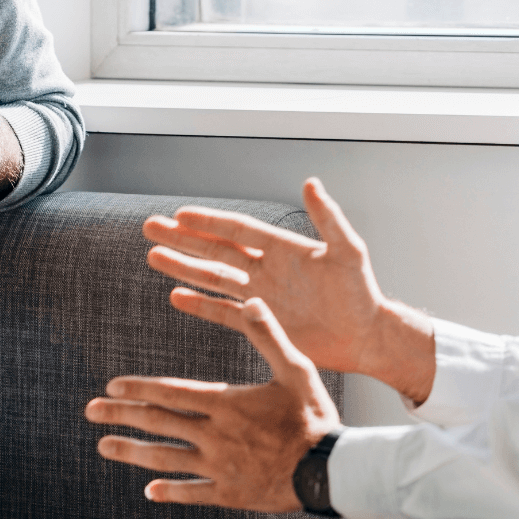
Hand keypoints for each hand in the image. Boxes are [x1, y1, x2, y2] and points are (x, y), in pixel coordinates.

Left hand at [86, 297, 340, 511]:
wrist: (330, 471)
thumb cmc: (313, 414)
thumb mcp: (295, 366)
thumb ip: (268, 333)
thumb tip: (250, 299)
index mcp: (225, 402)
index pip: (170, 393)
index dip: (139, 388)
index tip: (112, 385)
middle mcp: (214, 435)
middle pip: (158, 423)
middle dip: (121, 415)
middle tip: (90, 411)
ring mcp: (219, 467)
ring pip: (165, 459)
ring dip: (131, 452)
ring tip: (104, 446)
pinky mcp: (230, 493)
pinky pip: (192, 493)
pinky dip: (169, 492)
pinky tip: (149, 492)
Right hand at [144, 177, 434, 401]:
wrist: (366, 336)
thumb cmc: (362, 292)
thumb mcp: (347, 251)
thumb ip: (328, 218)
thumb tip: (311, 182)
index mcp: (282, 248)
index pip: (237, 230)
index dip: (210, 222)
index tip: (180, 214)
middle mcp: (266, 268)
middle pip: (215, 249)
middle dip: (183, 239)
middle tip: (151, 227)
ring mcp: (261, 296)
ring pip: (213, 278)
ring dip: (184, 267)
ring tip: (153, 256)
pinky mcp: (261, 323)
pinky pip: (223, 312)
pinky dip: (200, 305)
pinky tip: (177, 296)